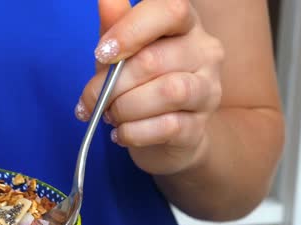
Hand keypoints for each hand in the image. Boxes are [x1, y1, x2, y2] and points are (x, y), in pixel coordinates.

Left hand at [76, 0, 223, 176]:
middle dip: (112, 84)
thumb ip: (116, 25)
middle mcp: (205, 52)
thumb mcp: (123, 53)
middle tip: (92, 99)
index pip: (170, 11)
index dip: (131, 30)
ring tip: (111, 116)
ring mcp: (208, 90)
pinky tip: (122, 133)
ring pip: (167, 92)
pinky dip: (134, 132)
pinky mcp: (200, 127)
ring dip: (125, 108)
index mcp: (185, 25)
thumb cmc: (141, 86)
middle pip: (155, 60)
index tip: (102, 53)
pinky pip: (166, 127)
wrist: (167, 137)